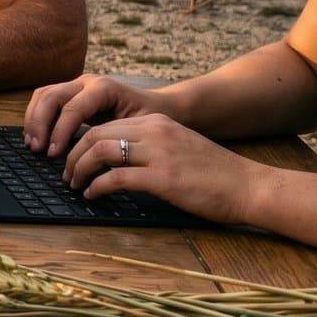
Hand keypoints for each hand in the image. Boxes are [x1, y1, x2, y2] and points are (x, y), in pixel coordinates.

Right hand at [23, 74, 164, 156]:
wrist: (163, 106)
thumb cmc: (153, 120)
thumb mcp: (140, 129)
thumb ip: (115, 139)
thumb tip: (92, 160)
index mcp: (104, 88)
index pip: (72, 108)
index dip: (59, 132)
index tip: (53, 155)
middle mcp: (87, 81)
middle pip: (50, 96)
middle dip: (39, 124)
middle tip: (37, 150)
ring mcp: (77, 84)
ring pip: (43, 95)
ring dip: (34, 120)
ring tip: (32, 145)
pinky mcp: (72, 93)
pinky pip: (46, 99)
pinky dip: (37, 117)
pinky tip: (37, 137)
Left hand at [62, 114, 266, 223]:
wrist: (250, 186)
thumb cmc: (215, 174)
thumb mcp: (178, 146)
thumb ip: (149, 146)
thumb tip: (115, 160)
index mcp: (157, 122)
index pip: (105, 124)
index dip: (81, 141)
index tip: (72, 158)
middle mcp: (154, 131)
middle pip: (95, 134)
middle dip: (73, 154)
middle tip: (66, 174)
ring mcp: (158, 153)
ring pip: (99, 151)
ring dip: (79, 169)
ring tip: (75, 185)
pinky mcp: (163, 178)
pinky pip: (115, 178)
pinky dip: (97, 186)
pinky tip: (93, 195)